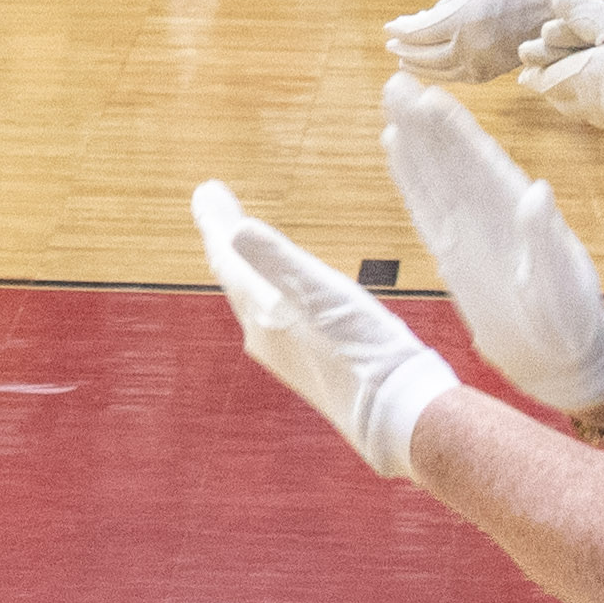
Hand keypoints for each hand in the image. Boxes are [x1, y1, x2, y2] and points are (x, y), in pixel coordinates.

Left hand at [193, 183, 452, 480]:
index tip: (207, 190)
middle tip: (215, 204)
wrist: (396, 412)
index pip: (227, 260)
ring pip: (250, 299)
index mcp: (260, 312)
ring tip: (238, 245)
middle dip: (225, 240)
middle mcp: (262, 334)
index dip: (216, 223)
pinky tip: (280, 297)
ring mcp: (284, 353)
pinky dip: (265, 291)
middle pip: (234, 277)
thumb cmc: (360, 347)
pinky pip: (271, 317)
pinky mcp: (307, 364)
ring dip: (243, 266)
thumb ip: (277, 261)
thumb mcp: (320, 294)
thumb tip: (235, 229)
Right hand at [379, 79, 603, 416]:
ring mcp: (468, 229)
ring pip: (434, 174)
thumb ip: (545, 240)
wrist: (559, 360)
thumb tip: (537, 191)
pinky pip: (424, 205)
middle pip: (451, 158)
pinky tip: (395, 148)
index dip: (456, 130)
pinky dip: (409, 176)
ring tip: (392, 101)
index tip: (431, 96)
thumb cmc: (568, 323)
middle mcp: (489, 213)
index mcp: (517, 214)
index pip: (481, 162)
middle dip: (425, 121)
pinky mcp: (451, 251)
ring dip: (413, 138)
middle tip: (396, 81)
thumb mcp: (563, 284)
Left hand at [388, 0, 584, 85]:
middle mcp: (479, 45)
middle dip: (409, 52)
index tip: (388, 27)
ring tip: (410, 60)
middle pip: (432, 57)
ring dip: (427, 67)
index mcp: (469, 19)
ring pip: (451, 72)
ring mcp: (495, 59)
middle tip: (392, 45)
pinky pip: (471, 76)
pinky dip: (451, 74)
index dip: (402, 31)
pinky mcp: (509, 64)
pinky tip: (446, 68)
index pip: (423, 33)